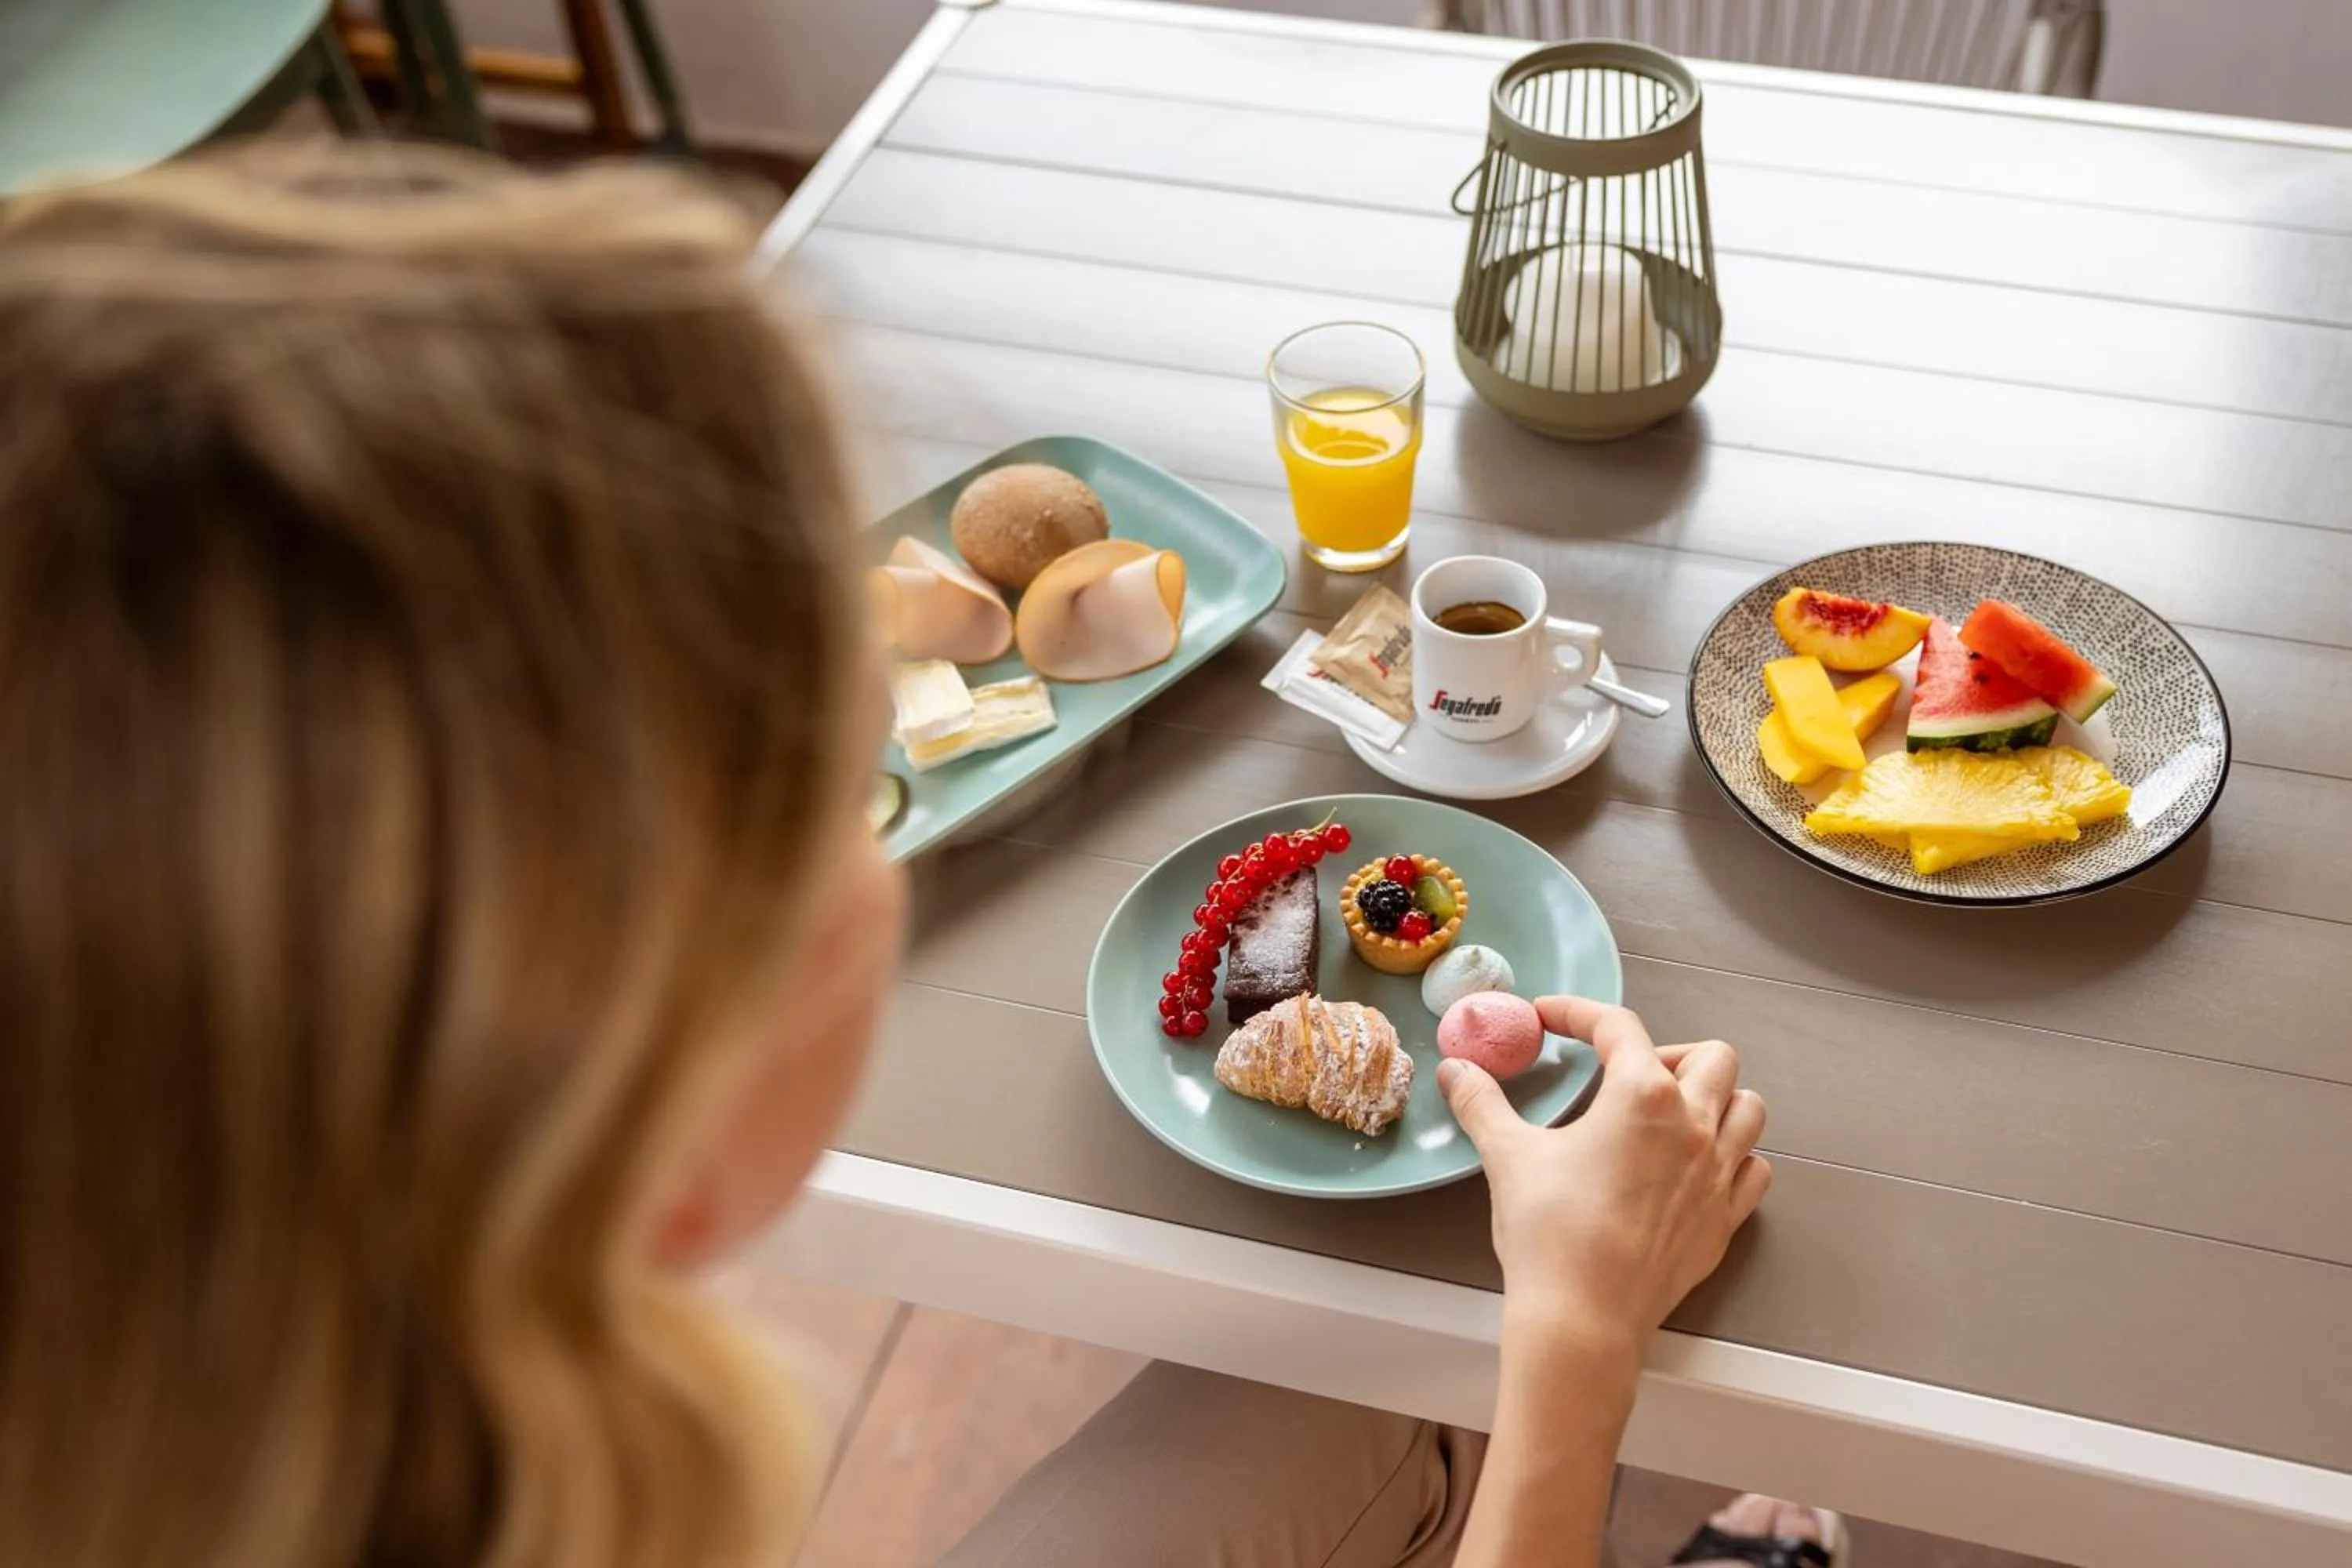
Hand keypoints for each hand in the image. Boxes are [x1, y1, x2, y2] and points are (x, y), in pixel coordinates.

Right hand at [1439, 996, 1770, 1351]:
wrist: (1583, 1317)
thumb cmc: (1549, 1233)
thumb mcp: (1507, 1156)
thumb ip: (1482, 1103)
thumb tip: (1456, 1071)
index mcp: (1642, 1095)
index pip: (1618, 1026)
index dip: (1579, 1012)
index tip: (1551, 1018)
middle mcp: (1694, 1125)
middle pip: (1711, 1057)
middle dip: (1669, 1053)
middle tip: (1625, 1075)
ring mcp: (1718, 1174)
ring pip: (1748, 1108)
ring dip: (1716, 1098)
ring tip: (1673, 1114)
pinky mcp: (1725, 1219)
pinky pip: (1754, 1170)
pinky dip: (1735, 1156)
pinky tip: (1698, 1166)